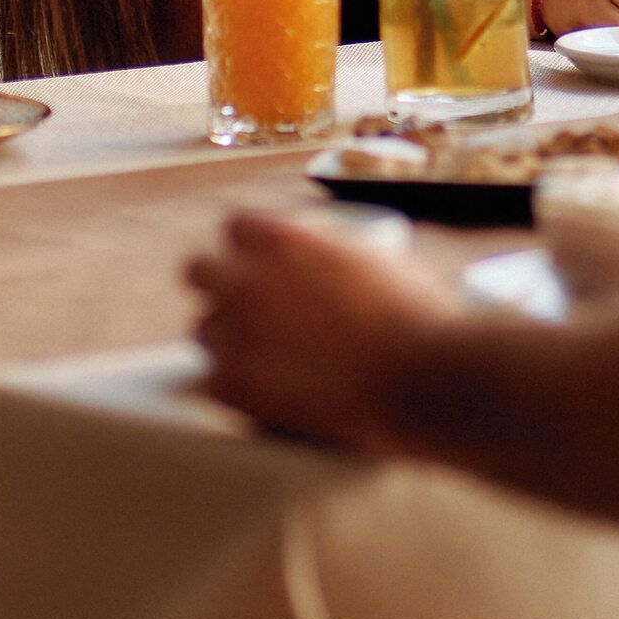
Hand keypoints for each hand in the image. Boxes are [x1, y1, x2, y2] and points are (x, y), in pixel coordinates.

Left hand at [187, 210, 454, 449]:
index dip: (248, 246)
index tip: (262, 262)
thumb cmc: (416, 315)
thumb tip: (330, 258)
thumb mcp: (375, 257)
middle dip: (220, 285)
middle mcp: (245, 280)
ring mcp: (234, 335)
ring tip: (265, 357)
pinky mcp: (234, 387)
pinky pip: (210, 381)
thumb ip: (335, 250)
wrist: (420, 378)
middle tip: (248, 306)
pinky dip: (233, 387)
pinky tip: (263, 392)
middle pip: (198, 270)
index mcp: (280, 238)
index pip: (233, 226)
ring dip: (227, 338)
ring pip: (203, 329)